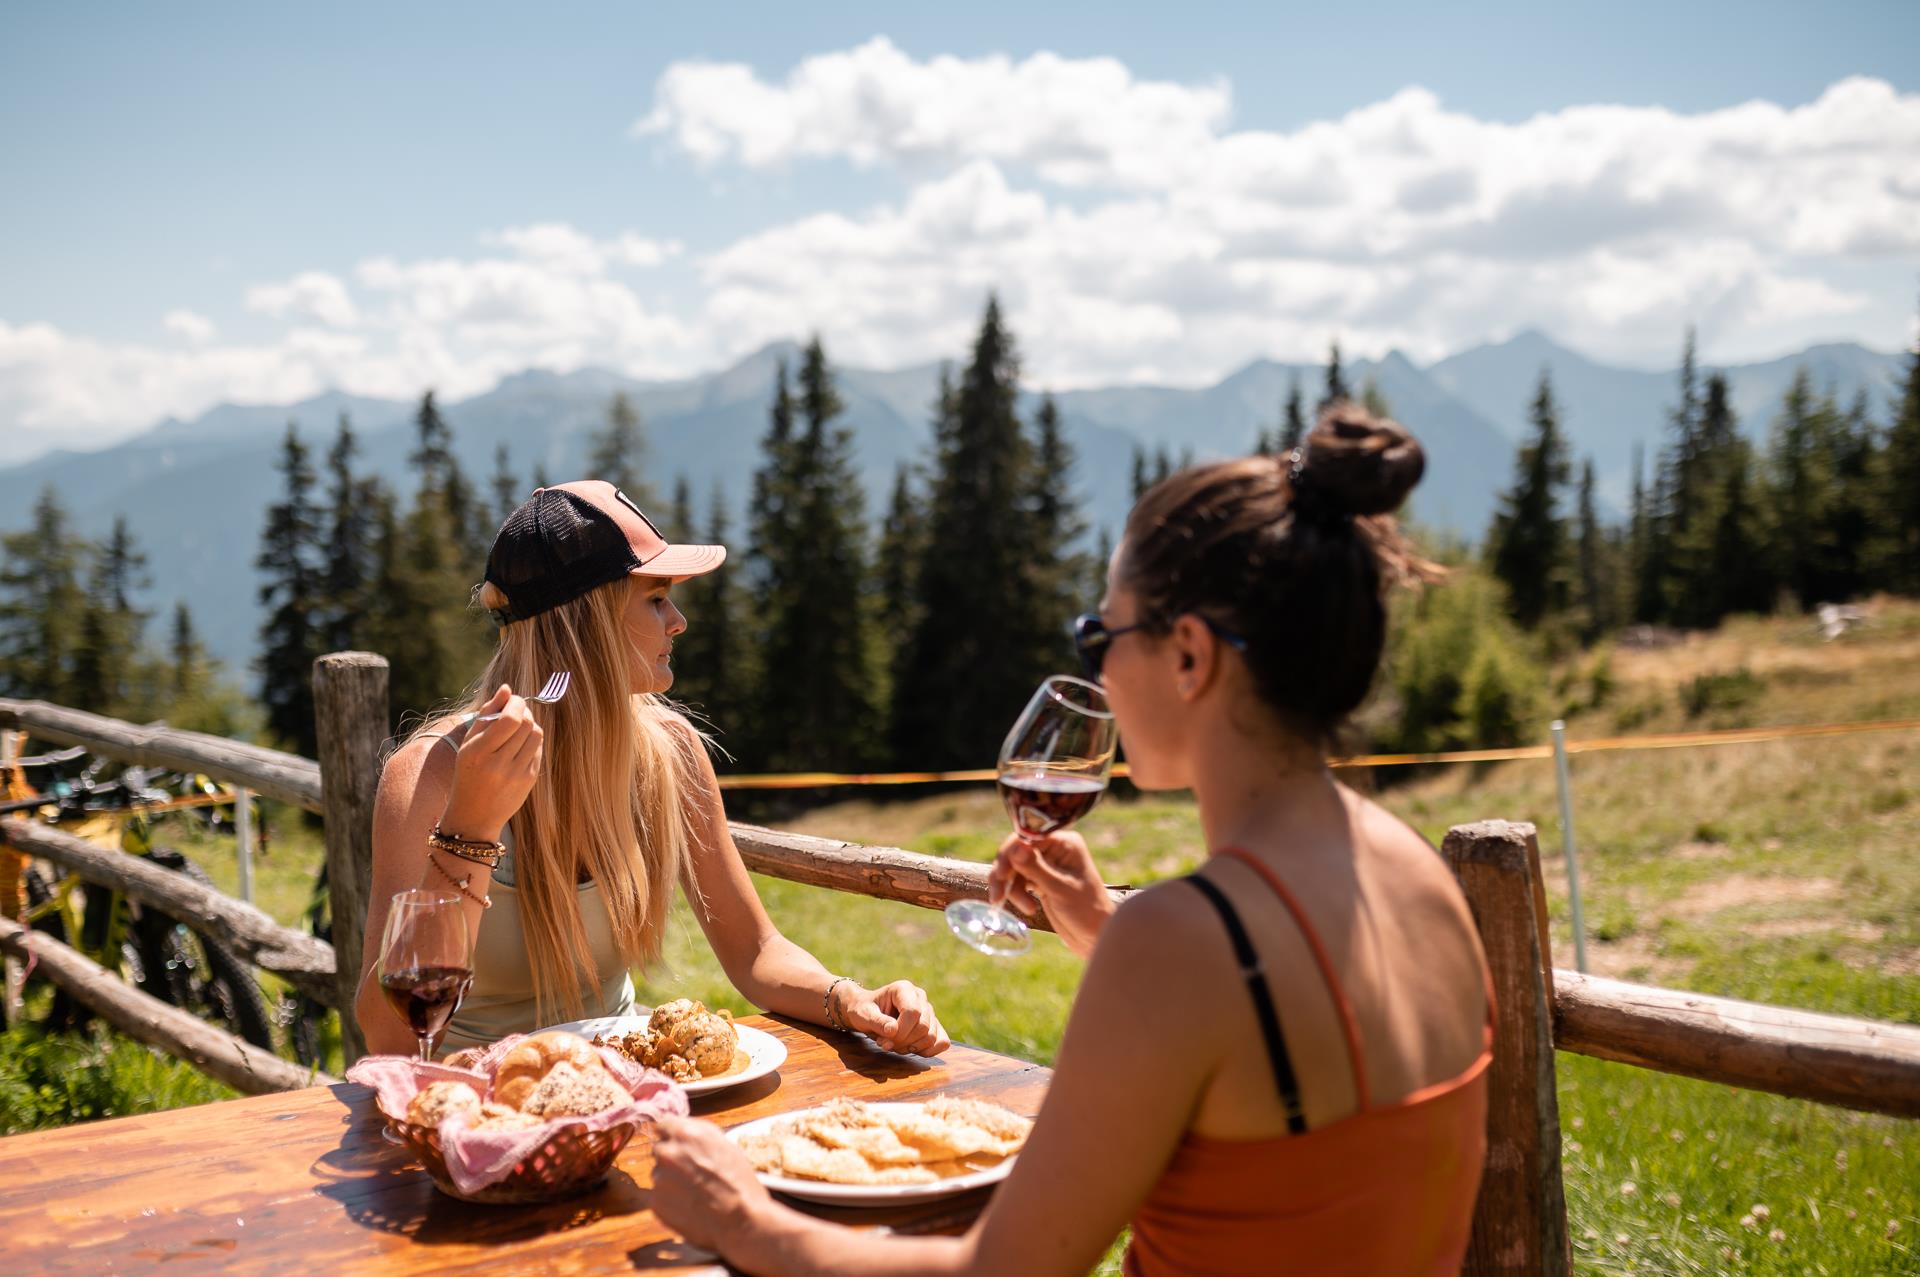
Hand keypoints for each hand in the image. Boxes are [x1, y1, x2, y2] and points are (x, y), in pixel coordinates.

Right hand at [440, 684, 544, 839]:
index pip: (510, 719)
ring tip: (518, 726)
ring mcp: (516, 774)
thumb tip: (507, 689)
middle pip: (526, 724)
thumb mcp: (469, 744)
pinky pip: (538, 750)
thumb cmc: (469, 773)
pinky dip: (532, 741)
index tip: (513, 700)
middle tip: (517, 710)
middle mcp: (498, 764)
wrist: (474, 816)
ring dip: (530, 724)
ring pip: (536, 735)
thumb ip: (487, 714)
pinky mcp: (529, 780)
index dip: (517, 704)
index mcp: (478, 752)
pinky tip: (520, 744)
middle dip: (524, 711)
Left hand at [651, 1115, 774, 1255]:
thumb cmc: (738, 1180)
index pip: (663, 1125)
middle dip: (671, 1158)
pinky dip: (669, 1200)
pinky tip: (689, 1206)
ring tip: (694, 1193)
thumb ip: (697, 1132)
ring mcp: (659, 1178)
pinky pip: (658, 1196)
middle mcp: (668, 1152)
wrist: (740, 1219)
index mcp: (685, 1133)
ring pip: (658, 1174)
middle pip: (658, 1149)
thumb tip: (678, 1127)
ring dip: (670, 1180)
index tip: (682, 1147)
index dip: (674, 1136)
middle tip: (691, 1172)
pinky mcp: (655, 1202)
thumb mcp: (724, 1144)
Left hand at [836, 979, 950, 1055]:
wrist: (867, 1013)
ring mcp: (929, 1011)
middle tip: (885, 1044)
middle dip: (903, 1042)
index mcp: (904, 989)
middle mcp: (920, 997)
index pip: (913, 1012)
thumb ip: (877, 1022)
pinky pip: (942, 1041)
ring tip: (894, 1045)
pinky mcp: (934, 1025)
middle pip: (923, 1026)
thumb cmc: (863, 1011)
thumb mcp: (863, 1015)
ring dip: (912, 1048)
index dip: (901, 1031)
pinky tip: (911, 1050)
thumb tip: (893, 1030)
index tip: (884, 1041)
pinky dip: (928, 1051)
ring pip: (932, 1036)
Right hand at [988, 830, 1113, 959]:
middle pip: (1016, 851)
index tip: (1001, 873)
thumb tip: (1014, 847)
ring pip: (1014, 867)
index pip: (1027, 837)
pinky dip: (1015, 893)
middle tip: (998, 896)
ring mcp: (1046, 864)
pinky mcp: (1040, 880)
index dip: (1010, 852)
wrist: (1094, 936)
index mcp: (1064, 843)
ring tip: (1025, 907)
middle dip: (1005, 873)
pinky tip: (1027, 908)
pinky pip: (1017, 880)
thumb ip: (1035, 867)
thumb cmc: (1086, 911)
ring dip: (1011, 888)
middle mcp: (1054, 849)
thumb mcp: (1059, 889)